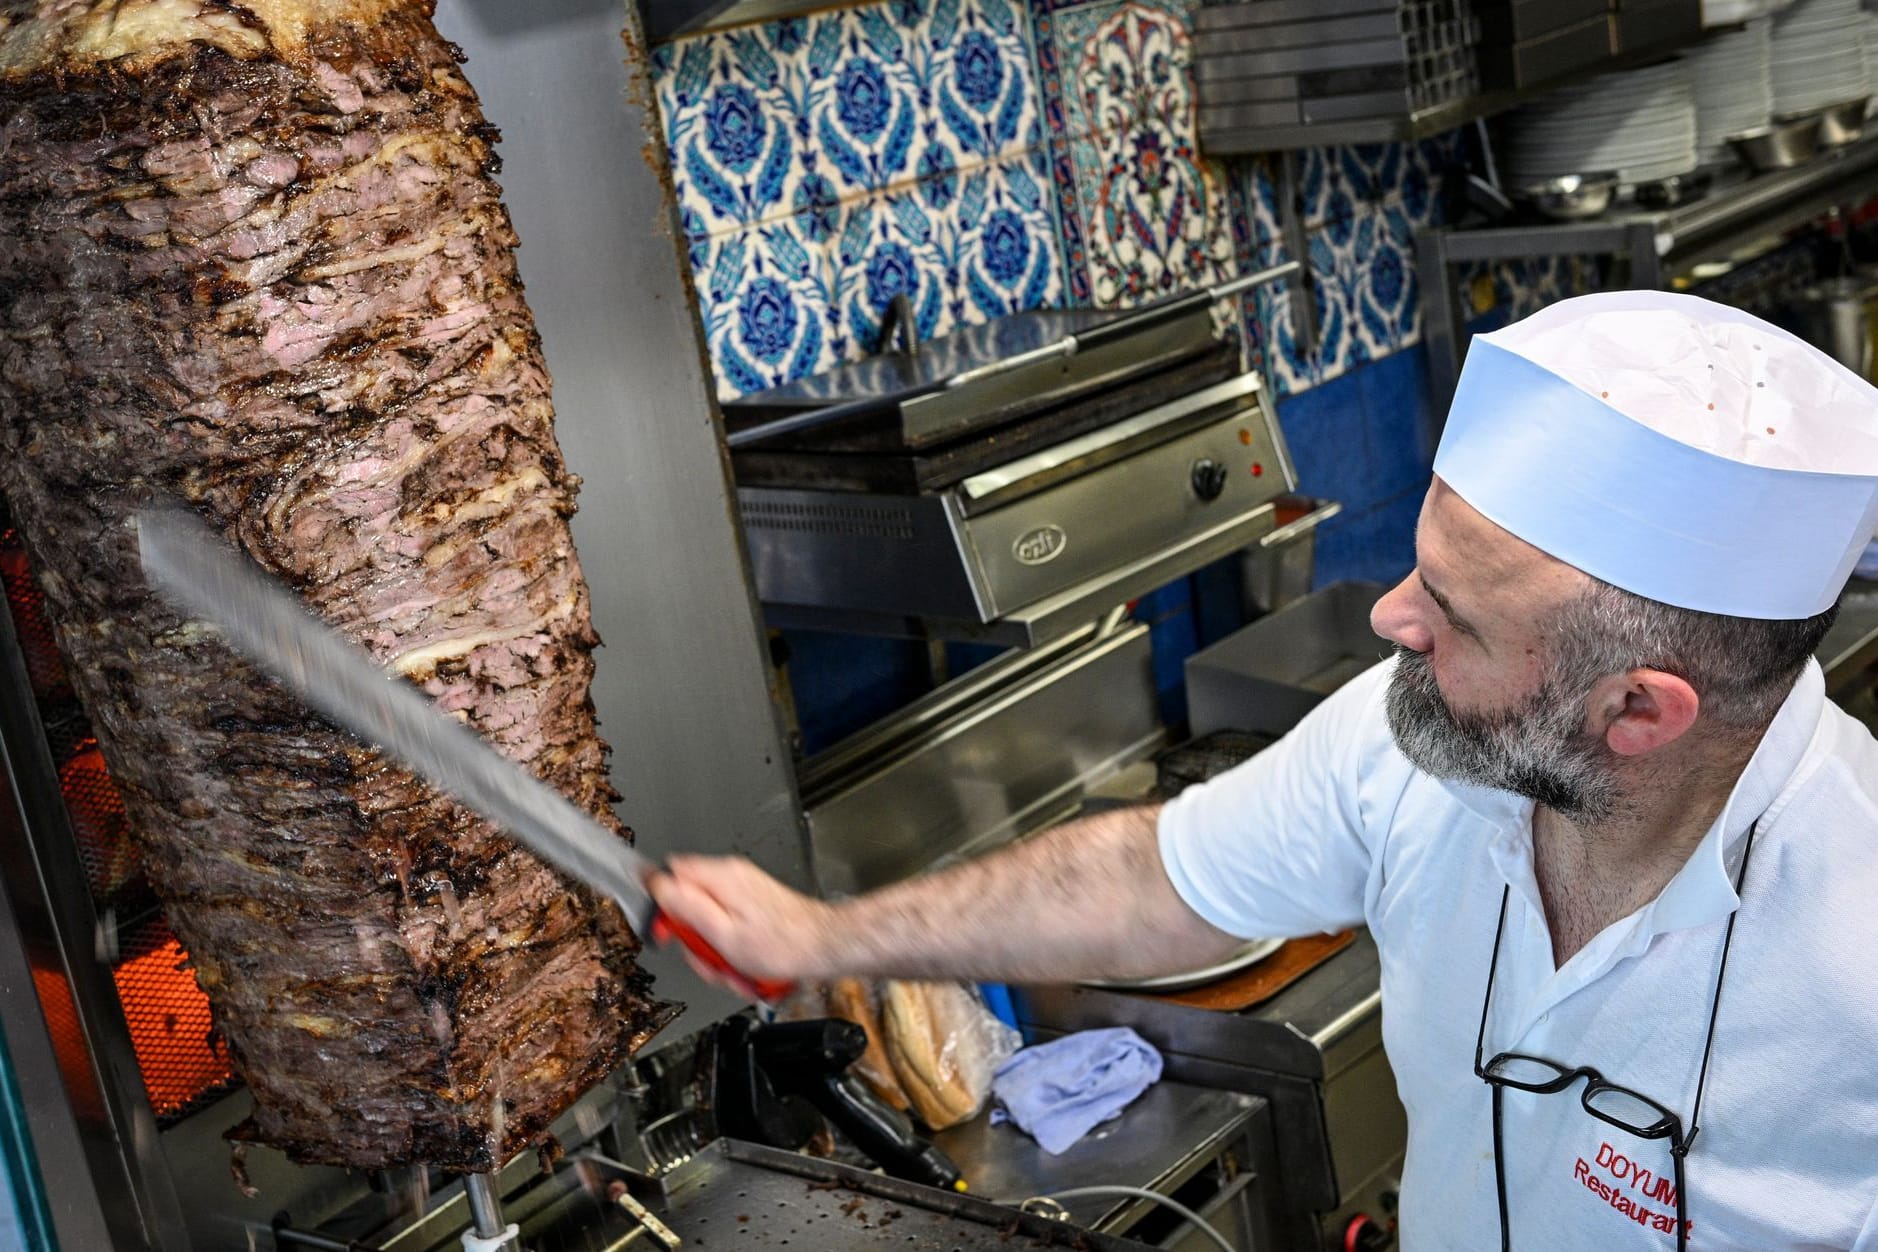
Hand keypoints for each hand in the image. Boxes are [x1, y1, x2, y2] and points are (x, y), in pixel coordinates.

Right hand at [645, 855, 839, 989]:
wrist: (823, 946)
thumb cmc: (782, 945)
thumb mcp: (723, 934)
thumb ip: (686, 907)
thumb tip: (656, 886)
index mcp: (720, 878)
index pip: (670, 873)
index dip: (662, 905)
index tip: (668, 930)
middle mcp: (732, 877)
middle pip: (688, 904)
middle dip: (695, 939)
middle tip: (711, 957)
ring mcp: (744, 891)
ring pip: (709, 922)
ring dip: (716, 952)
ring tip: (734, 967)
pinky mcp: (754, 906)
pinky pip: (728, 927)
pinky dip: (733, 950)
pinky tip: (747, 964)